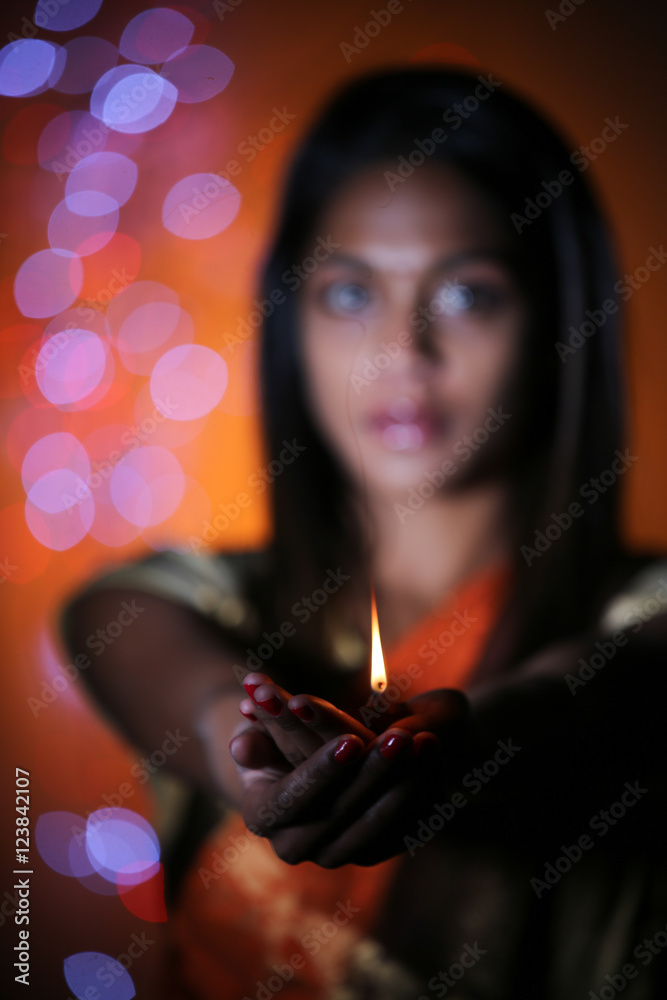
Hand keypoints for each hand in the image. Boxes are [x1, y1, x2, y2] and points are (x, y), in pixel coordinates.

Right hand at [228, 673, 468, 866]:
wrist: (302, 764)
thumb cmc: (273, 734)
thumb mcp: (259, 728)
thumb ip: (255, 735)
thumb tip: (243, 746)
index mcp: (263, 815)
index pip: (293, 797)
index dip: (323, 770)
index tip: (352, 740)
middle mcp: (295, 845)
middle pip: (339, 812)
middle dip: (374, 774)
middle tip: (402, 737)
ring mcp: (335, 852)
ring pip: (375, 823)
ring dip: (404, 782)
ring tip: (426, 740)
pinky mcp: (371, 849)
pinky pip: (400, 828)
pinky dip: (420, 793)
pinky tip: (435, 757)